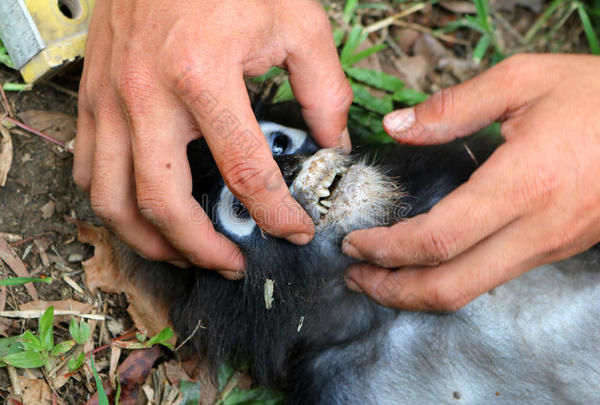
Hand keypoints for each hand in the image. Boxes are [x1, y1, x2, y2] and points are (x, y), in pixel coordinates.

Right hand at [73, 0, 352, 276]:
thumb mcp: (297, 22)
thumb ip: (325, 90)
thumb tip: (333, 143)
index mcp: (203, 76)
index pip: (244, 173)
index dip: (275, 214)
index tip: (294, 229)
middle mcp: (145, 95)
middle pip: (163, 204)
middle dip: (201, 249)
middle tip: (230, 263)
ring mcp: (110, 98)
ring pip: (111, 199)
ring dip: (148, 238)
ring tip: (184, 251)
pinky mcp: (92, 95)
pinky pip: (89, 167)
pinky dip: (113, 201)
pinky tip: (144, 207)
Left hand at [342, 54, 599, 310]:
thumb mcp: (524, 81)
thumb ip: (453, 106)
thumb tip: (397, 126)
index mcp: (521, 184)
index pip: (437, 239)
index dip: (386, 249)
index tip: (354, 243)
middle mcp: (535, 229)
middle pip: (450, 286)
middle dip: (393, 291)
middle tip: (356, 278)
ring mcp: (549, 246)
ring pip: (472, 291)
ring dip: (418, 292)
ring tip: (382, 276)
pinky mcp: (556, 249)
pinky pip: (493, 278)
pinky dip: (450, 279)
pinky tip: (429, 262)